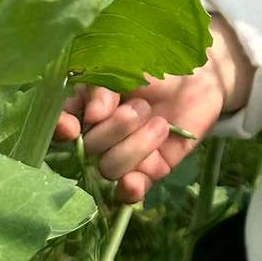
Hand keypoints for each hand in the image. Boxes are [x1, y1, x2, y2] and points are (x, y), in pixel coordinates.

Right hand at [53, 14, 253, 203]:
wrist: (201, 77)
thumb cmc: (159, 68)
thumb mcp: (127, 67)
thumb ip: (104, 87)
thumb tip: (92, 115)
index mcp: (87, 109)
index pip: (60, 126)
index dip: (61, 130)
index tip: (72, 128)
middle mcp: (99, 138)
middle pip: (90, 148)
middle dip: (117, 127)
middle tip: (142, 106)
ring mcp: (123, 157)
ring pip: (110, 168)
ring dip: (136, 145)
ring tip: (159, 123)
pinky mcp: (149, 172)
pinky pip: (129, 193)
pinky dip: (129, 190)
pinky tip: (134, 181)